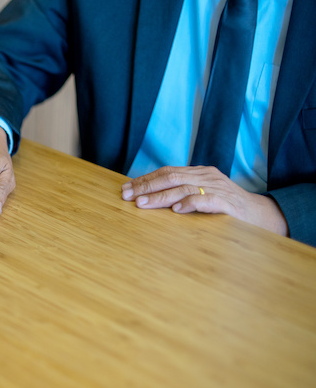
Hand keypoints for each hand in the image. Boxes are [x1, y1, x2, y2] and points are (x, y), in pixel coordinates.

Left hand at [121, 165, 288, 235]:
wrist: (261, 215)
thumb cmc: (226, 208)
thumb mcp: (202, 195)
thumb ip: (181, 193)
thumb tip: (148, 198)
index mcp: (199, 173)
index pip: (167, 172)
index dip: (145, 179)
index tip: (126, 189)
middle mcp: (206, 177)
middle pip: (171, 177)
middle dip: (146, 186)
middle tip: (127, 196)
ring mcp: (217, 188)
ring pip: (183, 188)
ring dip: (160, 197)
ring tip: (142, 204)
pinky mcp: (228, 203)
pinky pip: (206, 200)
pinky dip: (190, 203)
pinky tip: (176, 210)